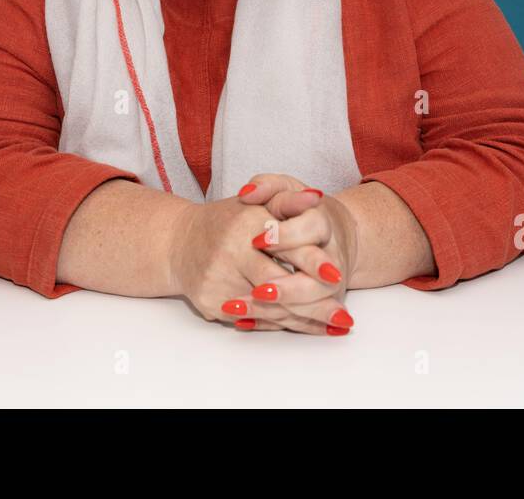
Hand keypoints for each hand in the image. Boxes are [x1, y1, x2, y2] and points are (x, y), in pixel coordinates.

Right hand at [166, 187, 343, 334]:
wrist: (179, 242)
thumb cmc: (227, 220)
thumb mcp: (259, 203)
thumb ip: (288, 199)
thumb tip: (316, 197)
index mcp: (246, 224)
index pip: (284, 246)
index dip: (312, 262)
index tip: (337, 275)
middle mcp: (230, 252)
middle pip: (278, 285)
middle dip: (314, 304)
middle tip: (345, 317)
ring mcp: (218, 280)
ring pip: (268, 309)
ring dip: (302, 320)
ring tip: (333, 326)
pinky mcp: (210, 302)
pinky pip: (252, 321)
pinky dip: (280, 324)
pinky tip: (304, 327)